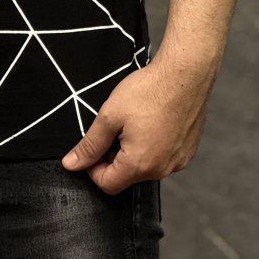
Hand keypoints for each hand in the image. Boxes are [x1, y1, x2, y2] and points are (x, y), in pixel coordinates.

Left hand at [61, 56, 217, 193]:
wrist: (185, 74)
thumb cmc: (148, 91)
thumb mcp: (109, 116)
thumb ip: (90, 145)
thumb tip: (71, 164)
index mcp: (140, 165)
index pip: (107, 184)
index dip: (93, 168)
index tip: (93, 146)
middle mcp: (162, 170)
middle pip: (127, 176)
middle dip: (113, 158)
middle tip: (113, 129)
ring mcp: (178, 161)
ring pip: (145, 167)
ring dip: (132, 152)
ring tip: (133, 123)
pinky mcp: (187, 151)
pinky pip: (162, 158)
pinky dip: (151, 146)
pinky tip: (150, 123)